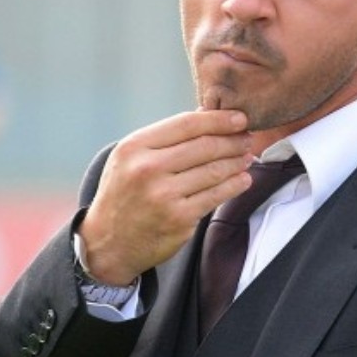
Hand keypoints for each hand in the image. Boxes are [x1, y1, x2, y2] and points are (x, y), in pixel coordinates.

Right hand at [77, 110, 252, 284]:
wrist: (107, 243)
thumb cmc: (124, 192)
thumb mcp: (132, 157)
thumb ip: (166, 137)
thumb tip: (207, 113)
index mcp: (135, 147)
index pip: (187, 124)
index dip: (219, 119)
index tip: (240, 117)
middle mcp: (147, 169)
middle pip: (205, 146)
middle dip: (234, 140)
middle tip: (248, 138)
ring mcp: (164, 195)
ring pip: (214, 170)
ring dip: (237, 161)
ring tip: (247, 156)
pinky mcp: (179, 218)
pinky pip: (216, 195)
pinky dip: (235, 185)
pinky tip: (243, 179)